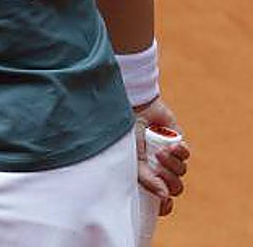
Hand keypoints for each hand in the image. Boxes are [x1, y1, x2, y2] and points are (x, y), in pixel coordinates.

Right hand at [134, 97, 189, 215]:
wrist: (135, 108)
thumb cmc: (127, 133)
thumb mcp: (133, 158)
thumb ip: (146, 178)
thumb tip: (164, 197)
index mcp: (145, 175)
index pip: (160, 199)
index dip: (165, 205)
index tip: (164, 204)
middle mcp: (157, 168)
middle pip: (175, 187)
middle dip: (169, 179)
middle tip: (157, 167)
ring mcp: (168, 156)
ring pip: (182, 172)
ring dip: (172, 164)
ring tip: (160, 151)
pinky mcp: (178, 143)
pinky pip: (186, 155)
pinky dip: (180, 152)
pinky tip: (171, 146)